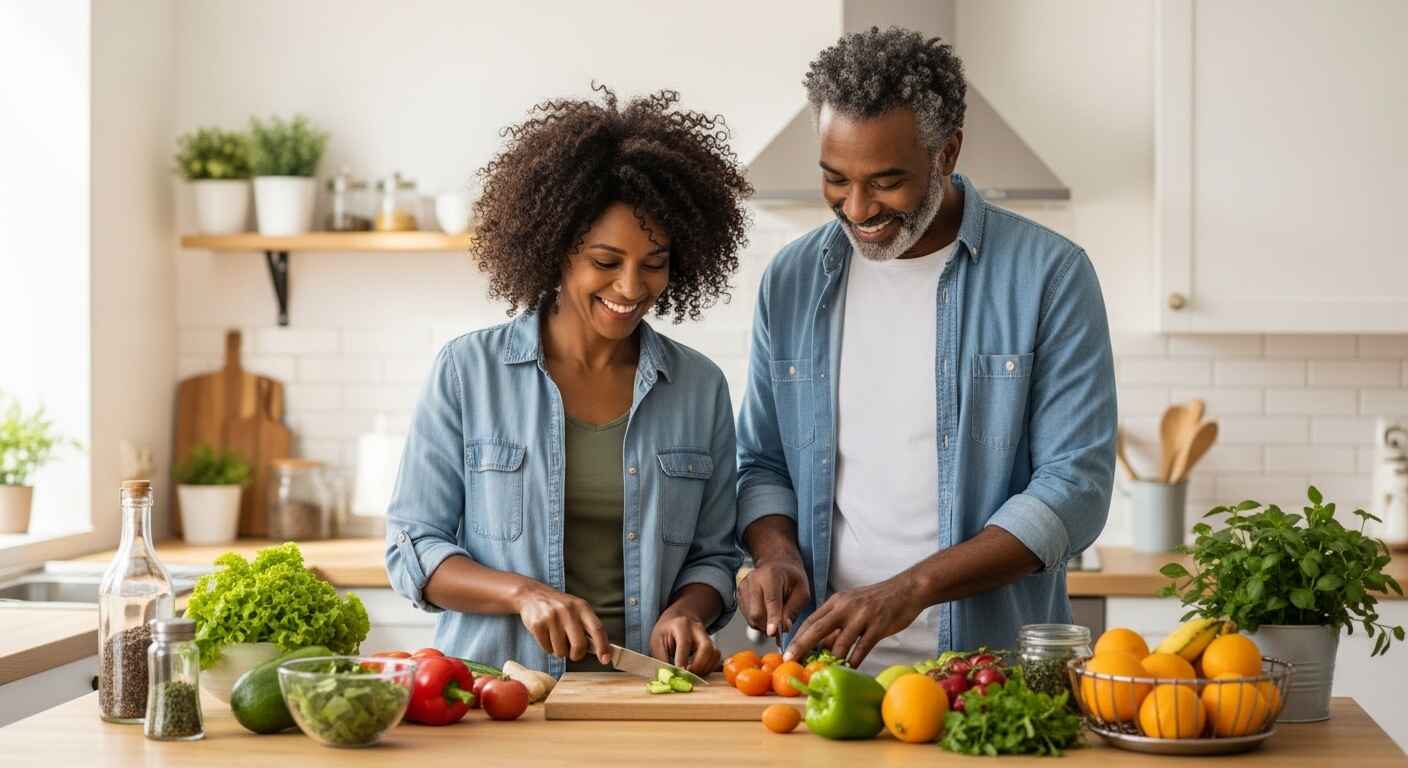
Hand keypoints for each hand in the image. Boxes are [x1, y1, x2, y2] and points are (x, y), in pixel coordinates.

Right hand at [511, 581, 610, 664]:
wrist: (531, 595)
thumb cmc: (559, 607)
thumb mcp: (576, 609)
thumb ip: (587, 627)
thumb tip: (602, 651)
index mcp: (582, 607)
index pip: (597, 629)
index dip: (603, 646)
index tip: (605, 659)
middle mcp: (568, 610)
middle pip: (579, 645)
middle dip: (577, 655)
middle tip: (573, 653)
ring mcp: (552, 617)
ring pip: (561, 651)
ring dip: (560, 651)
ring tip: (556, 638)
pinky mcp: (537, 625)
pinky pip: (547, 649)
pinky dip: (548, 648)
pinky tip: (546, 636)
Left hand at [649, 610, 720, 675]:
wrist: (676, 622)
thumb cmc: (665, 633)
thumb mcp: (656, 642)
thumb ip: (662, 658)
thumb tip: (668, 676)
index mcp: (681, 625)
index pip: (685, 643)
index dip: (682, 659)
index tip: (680, 672)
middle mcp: (698, 629)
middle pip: (706, 647)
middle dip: (698, 666)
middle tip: (688, 676)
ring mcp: (708, 636)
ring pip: (715, 654)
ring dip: (704, 669)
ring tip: (691, 674)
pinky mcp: (713, 645)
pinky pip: (717, 659)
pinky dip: (709, 669)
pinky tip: (697, 671)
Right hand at [738, 559, 810, 638]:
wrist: (777, 565)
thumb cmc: (792, 579)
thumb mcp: (802, 592)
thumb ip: (794, 610)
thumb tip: (784, 628)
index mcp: (772, 575)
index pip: (771, 600)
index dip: (772, 618)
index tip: (773, 632)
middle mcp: (753, 579)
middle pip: (756, 612)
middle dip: (768, 625)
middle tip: (781, 626)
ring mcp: (744, 586)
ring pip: (750, 617)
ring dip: (764, 624)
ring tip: (775, 615)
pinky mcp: (739, 594)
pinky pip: (747, 616)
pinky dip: (758, 620)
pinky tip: (766, 612)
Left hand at [783, 574, 925, 667]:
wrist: (906, 589)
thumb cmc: (877, 600)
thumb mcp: (852, 605)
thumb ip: (837, 623)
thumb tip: (823, 647)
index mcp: (837, 601)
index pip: (811, 620)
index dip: (797, 636)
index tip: (787, 651)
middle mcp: (846, 607)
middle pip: (818, 629)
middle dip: (802, 646)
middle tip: (791, 661)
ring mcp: (862, 616)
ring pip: (841, 641)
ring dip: (832, 659)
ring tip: (823, 672)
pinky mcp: (878, 625)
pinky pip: (862, 647)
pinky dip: (854, 660)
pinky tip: (849, 669)